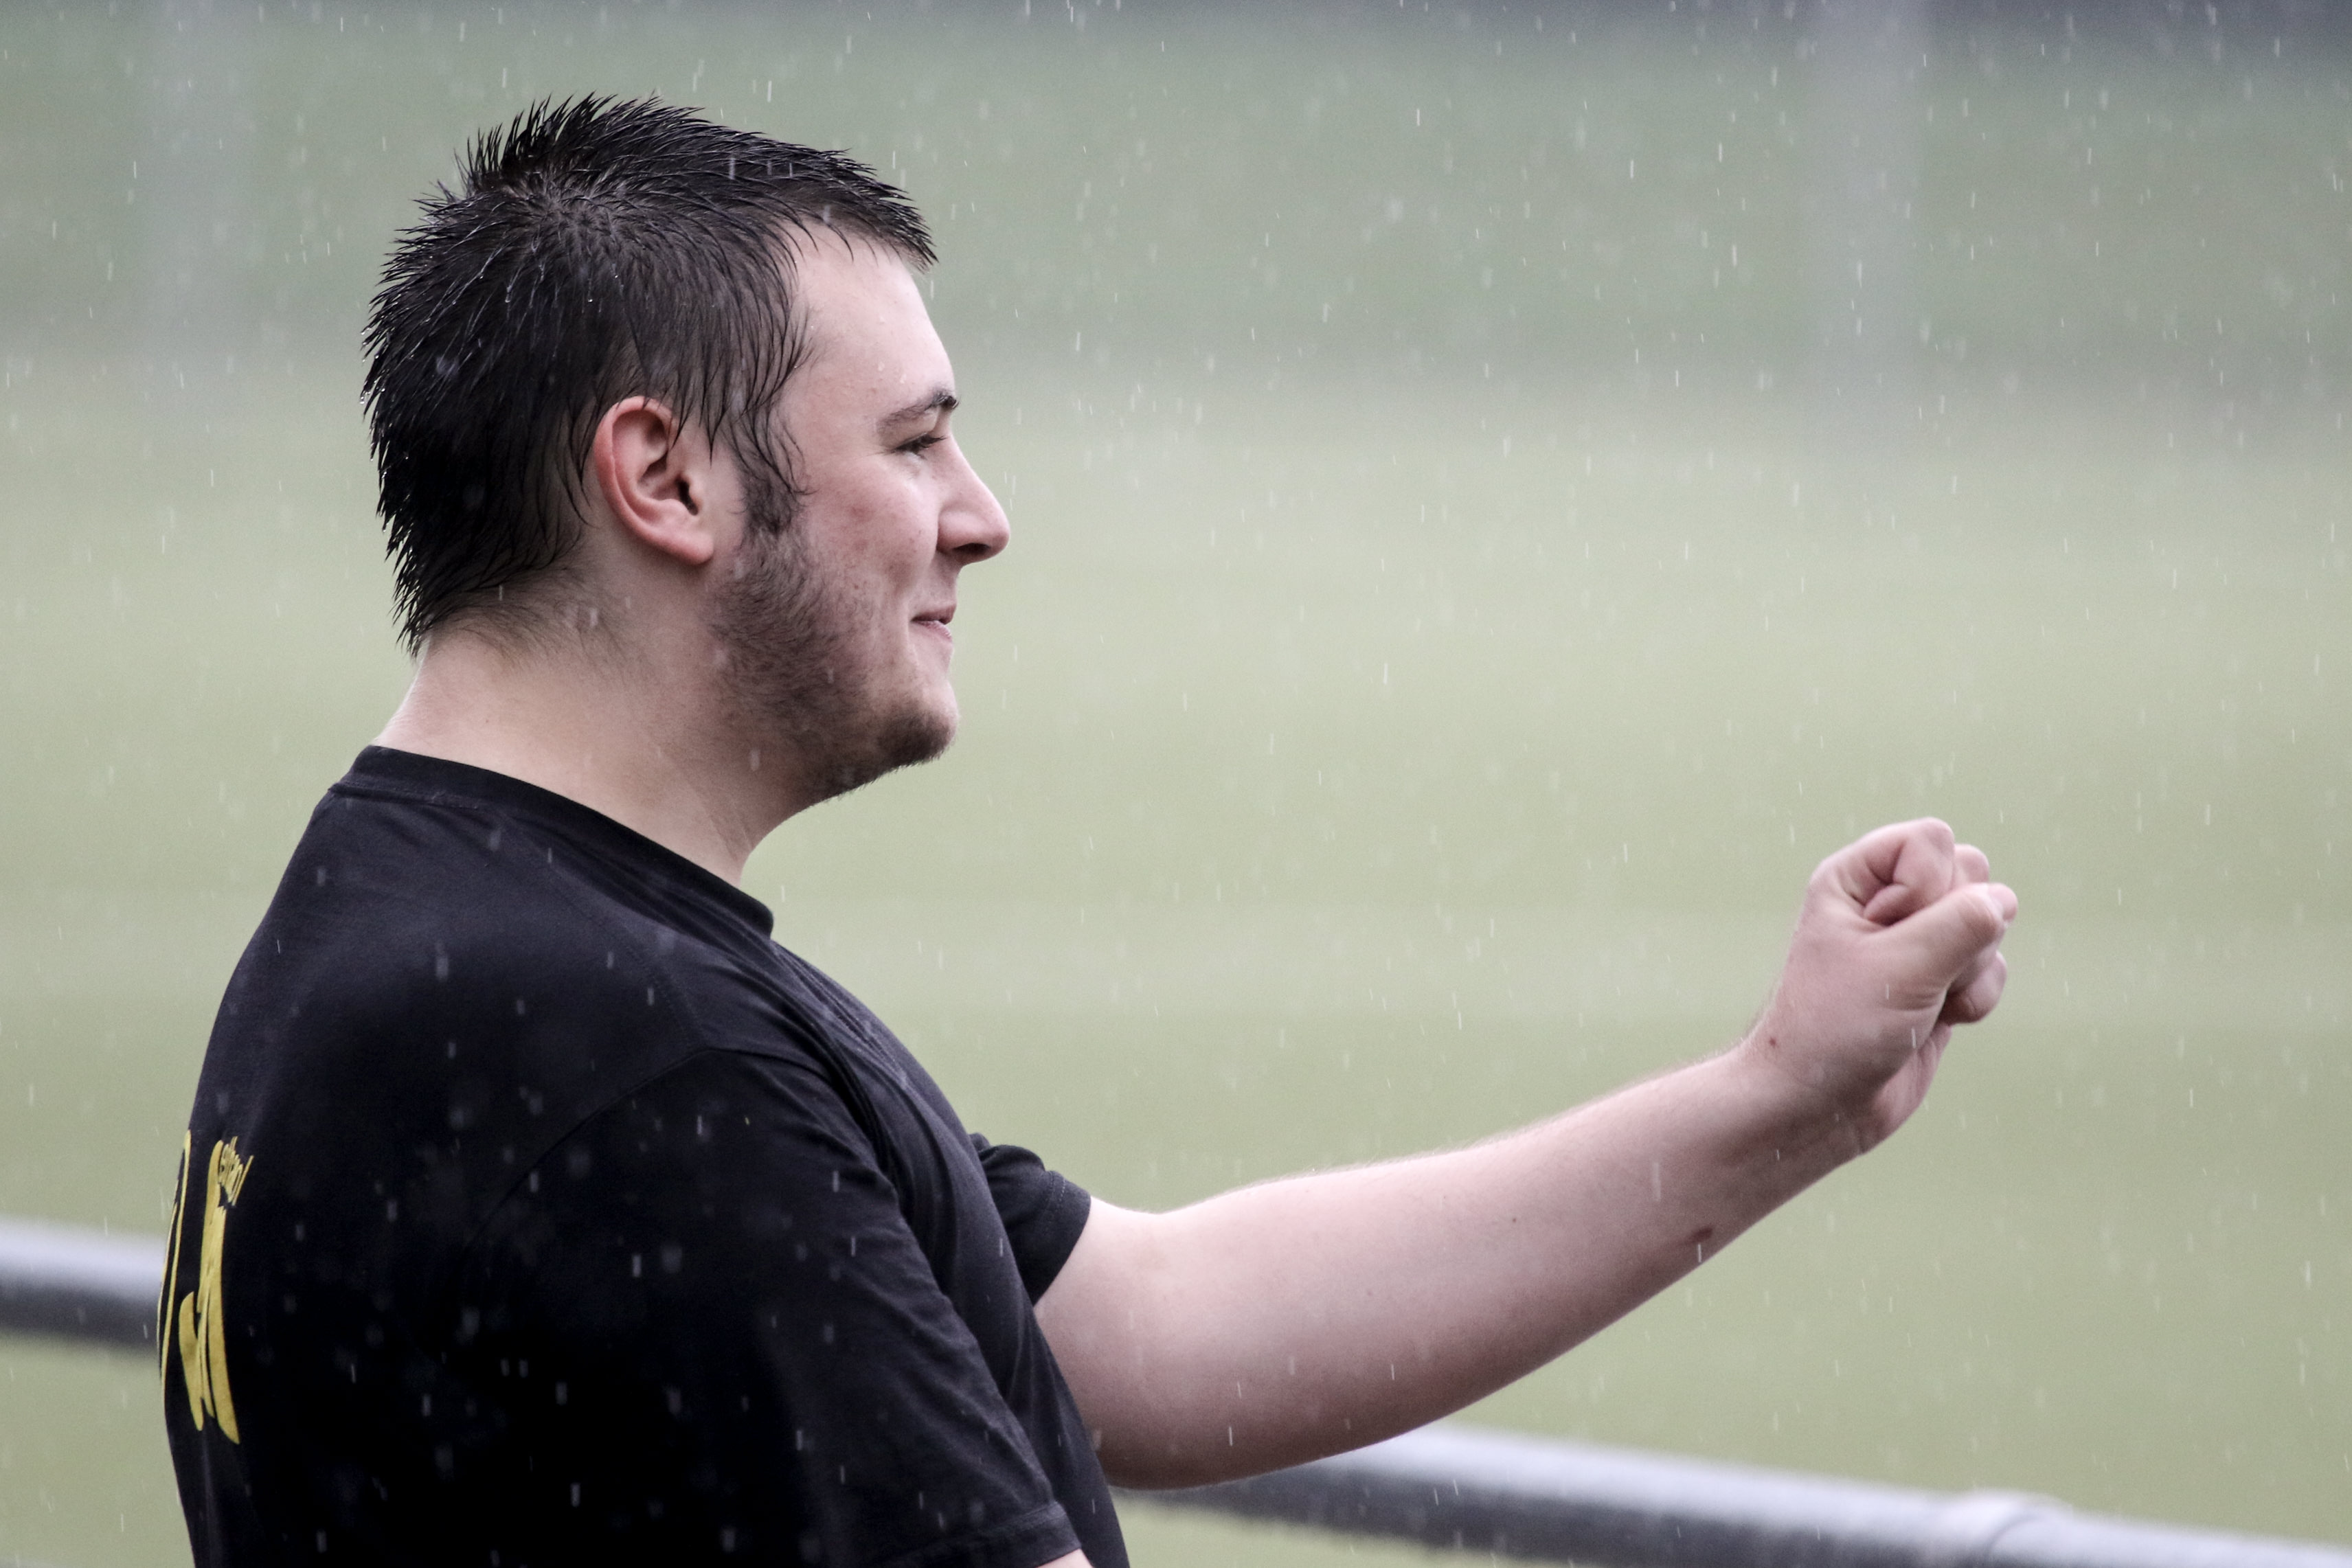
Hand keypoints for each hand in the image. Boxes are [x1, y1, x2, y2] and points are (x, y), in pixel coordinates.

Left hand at [1739, 819, 2015, 1149]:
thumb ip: (1960, 925)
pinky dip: (1977, 997)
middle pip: (1970, 872)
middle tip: (1911, 968)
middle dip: (1959, 925)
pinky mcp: (1941, 981)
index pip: (1930, 839)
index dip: (1927, 885)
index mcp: (1854, 879)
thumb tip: (2002, 900)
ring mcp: (1917, 942)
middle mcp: (1886, 902)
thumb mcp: (1900, 968)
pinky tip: (1939, 1022)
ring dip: (1969, 968)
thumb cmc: (1837, 1029)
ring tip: (1921, 1000)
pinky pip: (1992, 966)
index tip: (1888, 933)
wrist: (1819, 1106)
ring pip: (1989, 922)